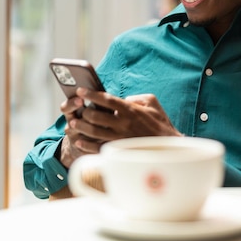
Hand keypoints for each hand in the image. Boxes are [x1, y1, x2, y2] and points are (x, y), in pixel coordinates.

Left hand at [59, 89, 180, 167]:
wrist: (168, 146)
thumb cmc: (160, 122)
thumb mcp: (152, 102)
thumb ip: (136, 97)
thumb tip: (123, 98)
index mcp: (130, 110)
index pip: (106, 99)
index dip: (91, 94)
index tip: (81, 90)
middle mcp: (123, 123)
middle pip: (96, 115)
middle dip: (83, 111)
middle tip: (77, 107)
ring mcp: (120, 138)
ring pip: (94, 132)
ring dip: (81, 126)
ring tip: (72, 122)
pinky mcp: (119, 151)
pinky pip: (97, 148)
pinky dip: (85, 144)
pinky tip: (79, 140)